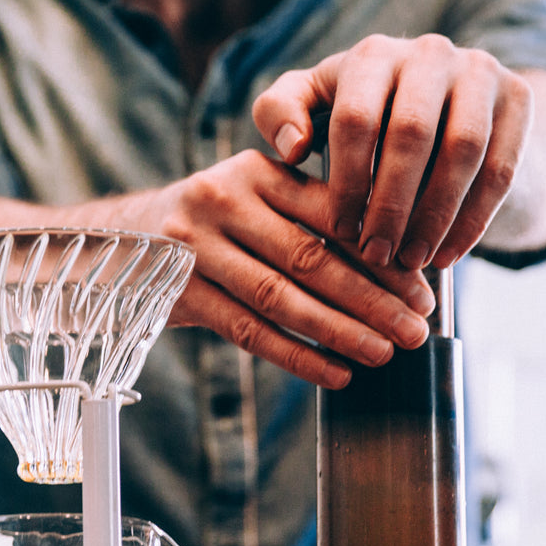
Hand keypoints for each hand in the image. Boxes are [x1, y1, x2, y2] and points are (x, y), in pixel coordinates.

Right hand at [145, 149, 434, 387]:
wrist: (122, 242)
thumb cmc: (218, 223)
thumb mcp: (258, 196)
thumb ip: (314, 213)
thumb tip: (400, 266)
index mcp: (257, 171)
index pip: (331, 213)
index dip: (381, 254)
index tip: (423, 288)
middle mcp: (223, 201)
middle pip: (310, 259)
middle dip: (372, 300)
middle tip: (417, 330)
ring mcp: (196, 249)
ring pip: (281, 299)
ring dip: (340, 332)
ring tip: (384, 354)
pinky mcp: (179, 293)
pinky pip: (248, 332)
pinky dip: (297, 357)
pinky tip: (336, 374)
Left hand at [252, 33, 533, 270]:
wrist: (443, 106)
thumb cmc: (361, 116)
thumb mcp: (314, 107)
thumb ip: (280, 114)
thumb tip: (291, 148)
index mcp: (373, 55)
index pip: (356, 119)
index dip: (347, 183)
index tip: (339, 232)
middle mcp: (430, 52)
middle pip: (412, 134)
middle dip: (391, 205)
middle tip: (377, 255)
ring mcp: (481, 71)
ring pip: (464, 151)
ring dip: (436, 215)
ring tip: (412, 261)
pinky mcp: (520, 98)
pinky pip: (502, 168)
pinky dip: (474, 219)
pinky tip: (448, 255)